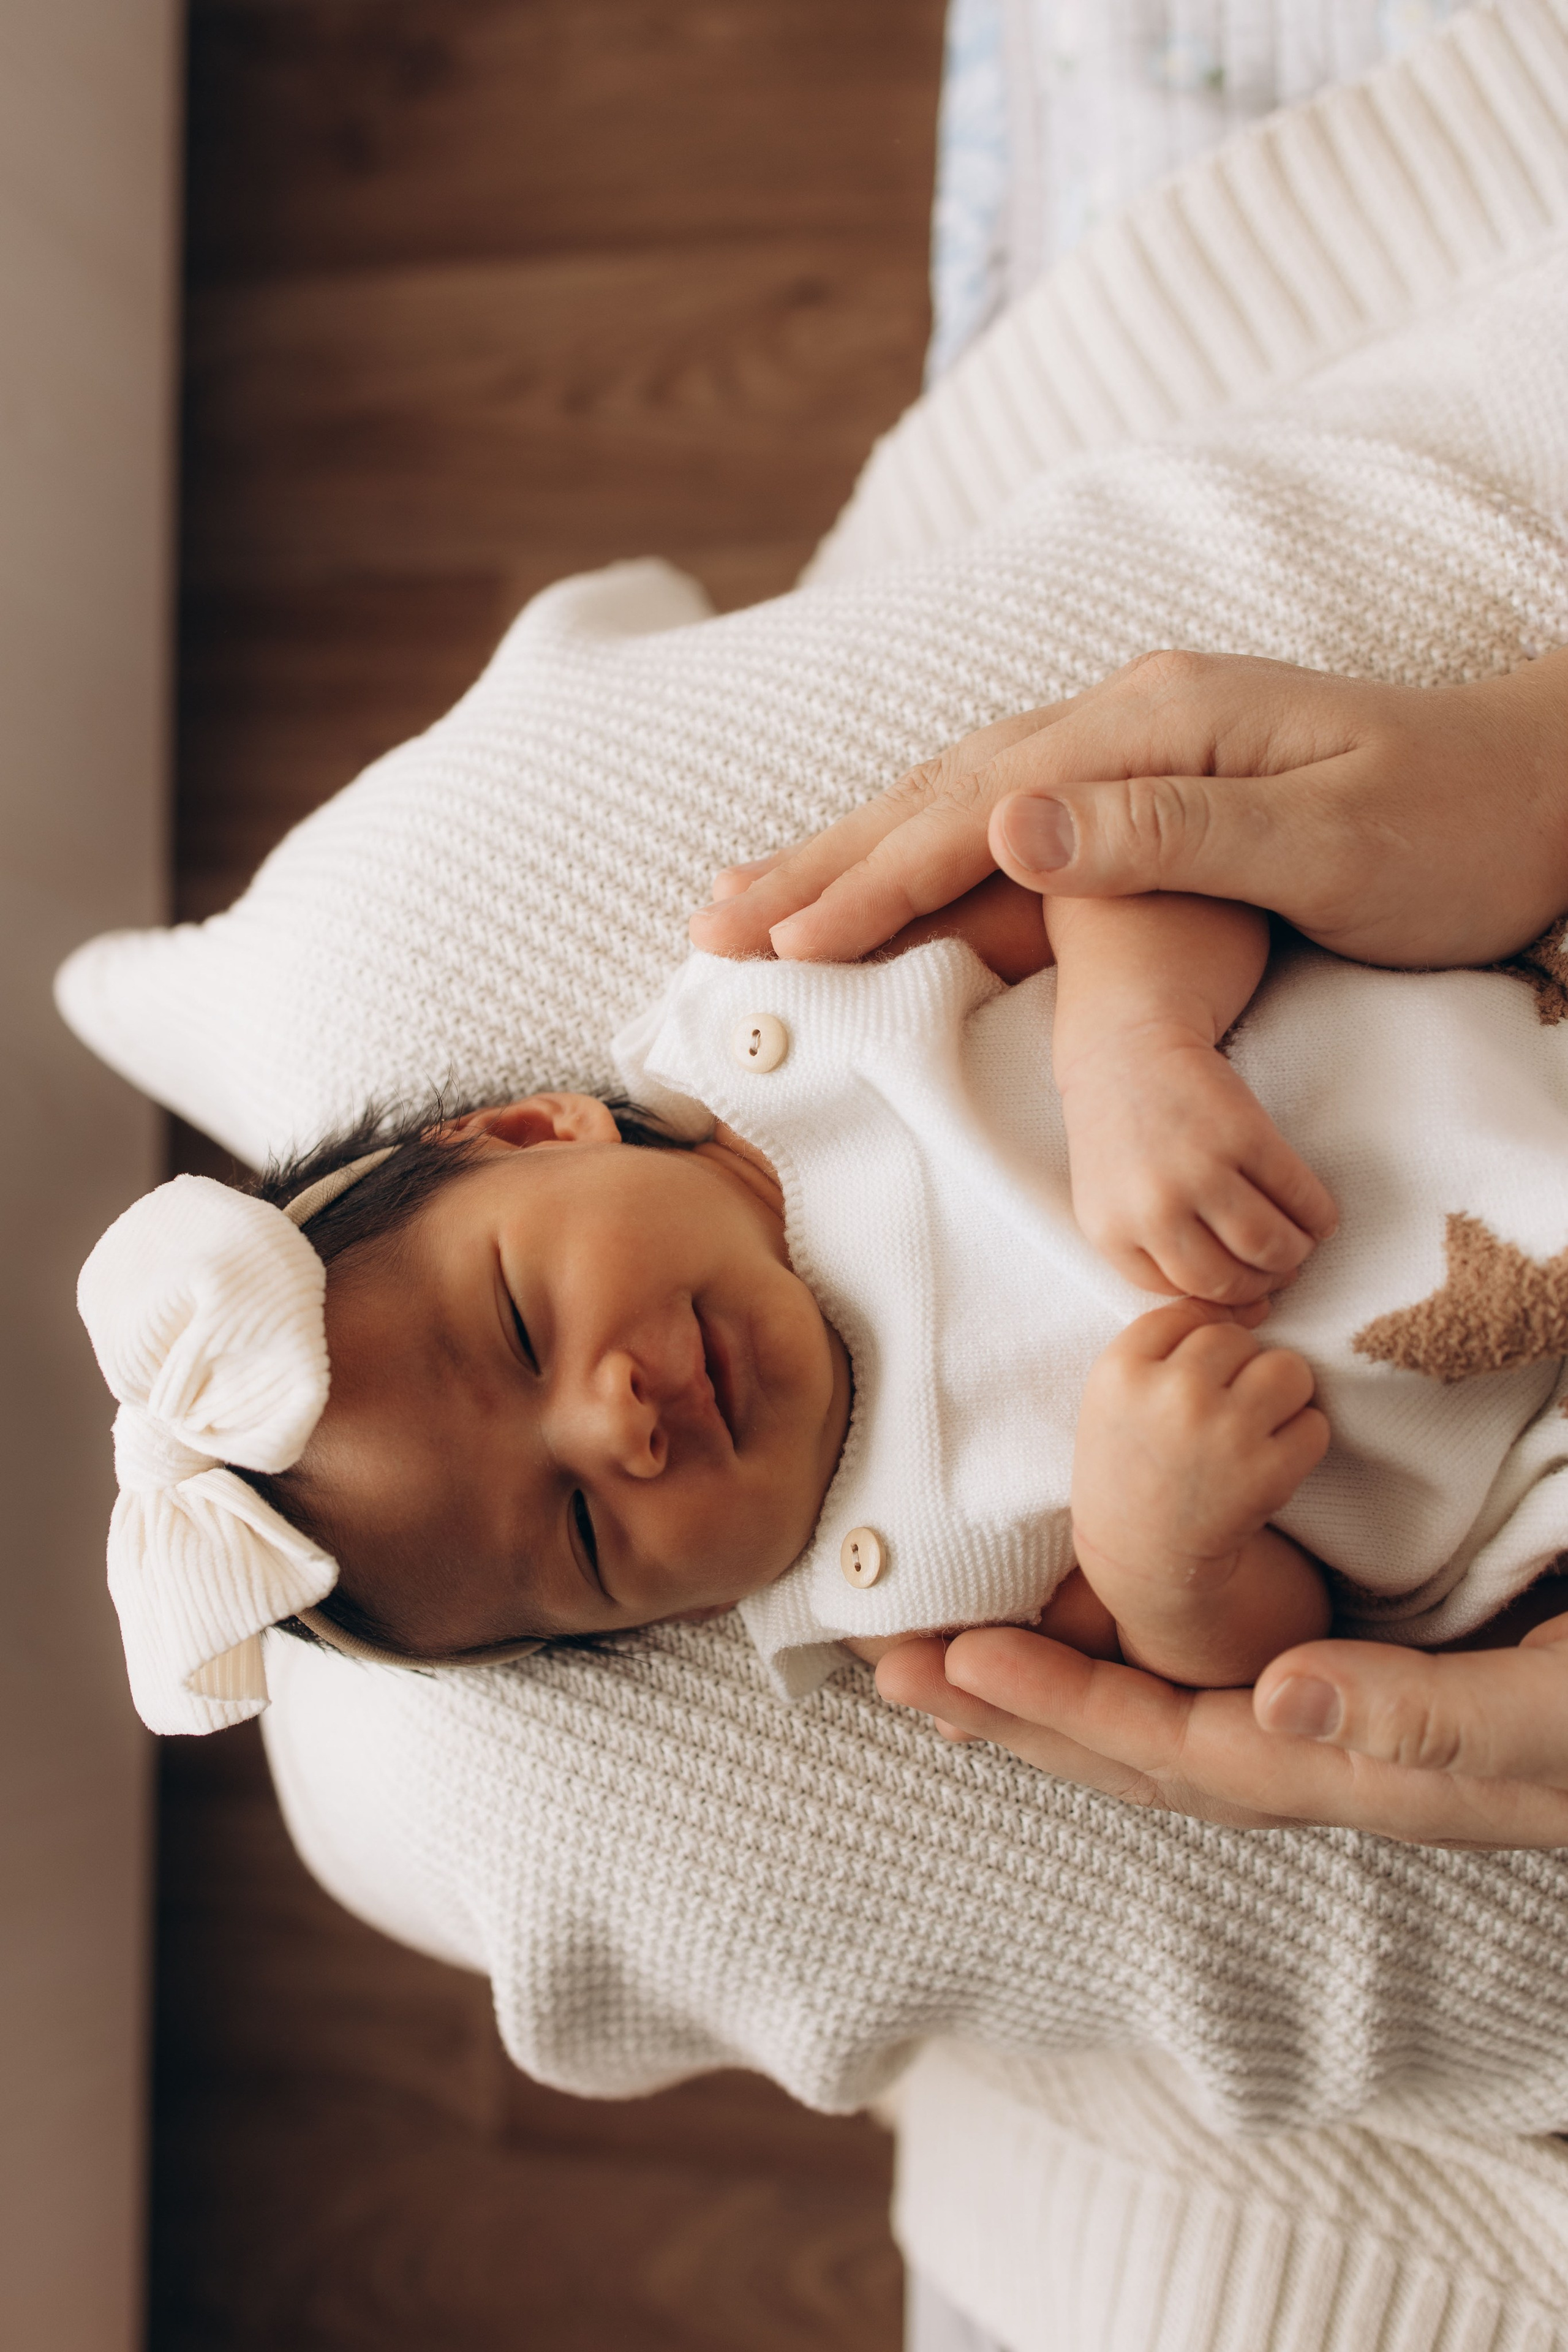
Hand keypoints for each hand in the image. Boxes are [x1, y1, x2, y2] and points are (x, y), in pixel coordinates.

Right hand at [689, 649, 1567, 970]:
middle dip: (822, 861)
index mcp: (1152, 729)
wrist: (1543, 783)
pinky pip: (1007, 816)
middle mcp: (1127, 721)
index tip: (779, 940)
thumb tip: (1006, 821)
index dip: (870, 880)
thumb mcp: (1324, 842)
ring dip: (855, 850)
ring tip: (757, 894)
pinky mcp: (1151, 782)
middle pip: (941, 793)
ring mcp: (1136, 746)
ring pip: (961, 798)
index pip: (976, 812)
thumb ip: (1164, 833)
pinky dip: (927, 850)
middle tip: (711, 922)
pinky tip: (887, 871)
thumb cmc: (1452, 828)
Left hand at [874, 1595, 1567, 1846]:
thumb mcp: (1542, 1712)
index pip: (1168, 1745)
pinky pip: (1206, 1689)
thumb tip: (1269, 1701)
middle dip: (1011, 1713)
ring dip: (1051, 1691)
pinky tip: (1095, 1639)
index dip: (1061, 1702)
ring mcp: (1333, 1736)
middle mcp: (1319, 1761)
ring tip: (948, 1660)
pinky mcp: (1352, 1696)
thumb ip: (1419, 1717)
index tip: (957, 1659)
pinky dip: (1130, 1665)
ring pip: (1159, 1720)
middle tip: (893, 1670)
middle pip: (1133, 1749)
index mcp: (1346, 1772)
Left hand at [1060, 1029, 1334, 1302]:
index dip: (1227, 1298)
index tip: (1250, 1291)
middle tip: (1281, 1271)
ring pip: (1268, 1245)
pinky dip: (1319, 1215)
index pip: (1184, 1294)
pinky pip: (1298, 1195)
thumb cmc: (1123, 1136)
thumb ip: (1156, 1256)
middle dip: (1266, 1284)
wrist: (1125, 1049)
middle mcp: (1153, 1207)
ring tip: (1300, 1244)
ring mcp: (1199, 1169)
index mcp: (1113, 1233)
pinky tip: (1319, 1217)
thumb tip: (1242, 1311)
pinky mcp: (1243, 1134)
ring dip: (1295, 1254)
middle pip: (1230, 1280)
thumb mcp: (1112, 1205)